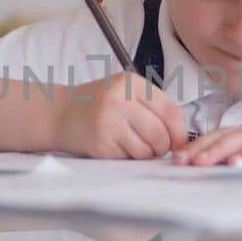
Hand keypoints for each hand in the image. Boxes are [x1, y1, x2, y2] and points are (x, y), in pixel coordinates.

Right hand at [54, 73, 188, 159]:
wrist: (59, 114)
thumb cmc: (99, 105)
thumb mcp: (126, 93)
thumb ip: (155, 107)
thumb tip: (182, 135)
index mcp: (130, 83)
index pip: (170, 111)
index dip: (179, 132)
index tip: (177, 141)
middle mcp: (119, 99)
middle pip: (160, 134)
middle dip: (162, 146)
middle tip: (153, 145)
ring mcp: (108, 122)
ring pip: (147, 150)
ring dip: (144, 153)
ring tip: (130, 142)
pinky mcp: (100, 143)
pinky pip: (129, 158)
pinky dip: (127, 157)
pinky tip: (115, 146)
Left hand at [172, 108, 241, 166]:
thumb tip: (234, 168)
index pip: (222, 135)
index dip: (199, 145)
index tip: (177, 158)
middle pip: (225, 136)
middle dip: (199, 149)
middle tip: (177, 162)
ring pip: (241, 141)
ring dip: (217, 151)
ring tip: (197, 163)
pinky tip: (237, 164)